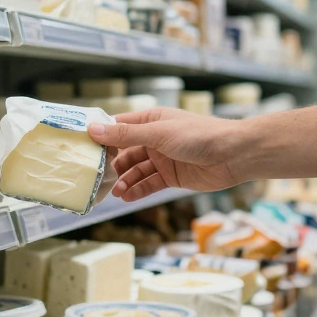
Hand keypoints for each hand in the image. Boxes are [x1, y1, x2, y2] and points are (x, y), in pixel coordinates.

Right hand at [88, 108, 242, 200]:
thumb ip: (126, 135)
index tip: (82, 148)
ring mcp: (163, 158)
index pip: (119, 127)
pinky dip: (138, 190)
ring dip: (124, 181)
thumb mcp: (158, 133)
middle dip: (112, 165)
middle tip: (97, 178)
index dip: (102, 137)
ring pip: (136, 170)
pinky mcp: (172, 176)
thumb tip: (93, 130)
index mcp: (151, 120)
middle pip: (125, 152)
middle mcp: (155, 138)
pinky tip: (127, 197)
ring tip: (114, 192)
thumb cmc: (198, 135)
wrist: (233, 155)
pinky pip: (149, 183)